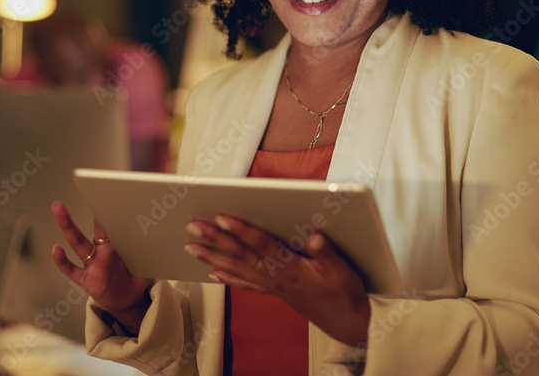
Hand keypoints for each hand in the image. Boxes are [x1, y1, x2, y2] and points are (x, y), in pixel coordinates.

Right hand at [51, 201, 152, 332]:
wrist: (130, 302)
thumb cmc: (136, 278)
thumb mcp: (147, 262)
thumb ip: (150, 249)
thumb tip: (162, 234)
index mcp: (116, 243)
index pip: (111, 223)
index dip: (109, 209)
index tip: (107, 192)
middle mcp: (101, 250)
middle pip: (91, 229)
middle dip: (88, 209)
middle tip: (78, 193)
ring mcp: (92, 264)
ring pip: (77, 243)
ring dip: (67, 226)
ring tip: (59, 209)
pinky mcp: (86, 280)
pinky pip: (71, 269)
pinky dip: (63, 261)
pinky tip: (56, 250)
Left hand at [185, 215, 369, 345]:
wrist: (346, 321)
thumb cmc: (343, 293)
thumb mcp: (341, 270)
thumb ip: (326, 252)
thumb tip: (313, 236)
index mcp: (290, 268)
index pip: (261, 245)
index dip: (242, 230)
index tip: (223, 217)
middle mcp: (275, 277)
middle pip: (240, 254)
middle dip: (215, 239)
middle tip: (193, 226)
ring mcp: (272, 286)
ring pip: (237, 268)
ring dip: (212, 257)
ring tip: (191, 247)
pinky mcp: (274, 291)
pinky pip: (245, 284)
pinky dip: (228, 277)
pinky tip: (213, 273)